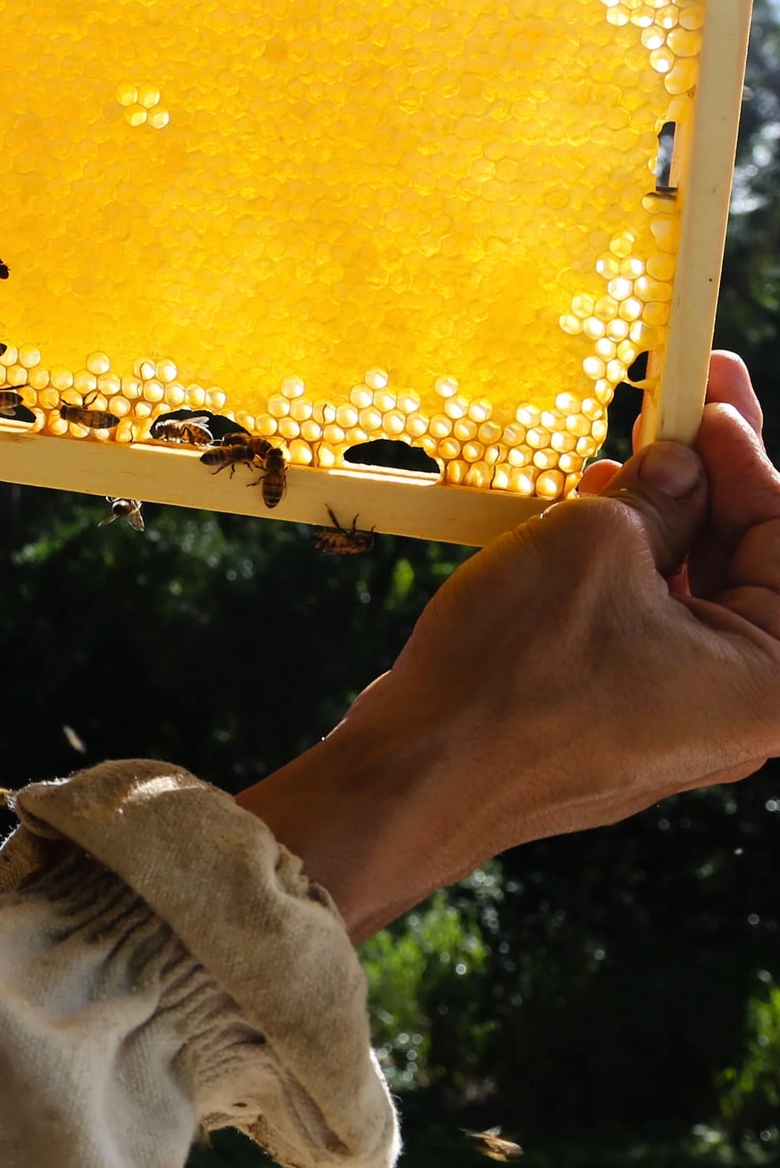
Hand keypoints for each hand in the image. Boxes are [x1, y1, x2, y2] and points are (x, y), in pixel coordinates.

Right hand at [239, 352, 779, 941]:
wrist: (422, 774)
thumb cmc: (518, 671)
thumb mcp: (595, 542)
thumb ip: (658, 493)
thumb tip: (682, 462)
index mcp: (775, 677)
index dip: (744, 452)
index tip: (710, 393)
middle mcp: (743, 706)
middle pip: (742, 564)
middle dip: (701, 482)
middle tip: (673, 406)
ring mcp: (679, 717)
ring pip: (686, 592)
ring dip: (653, 520)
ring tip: (611, 459)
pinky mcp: (617, 717)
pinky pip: (639, 624)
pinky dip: (618, 568)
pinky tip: (578, 516)